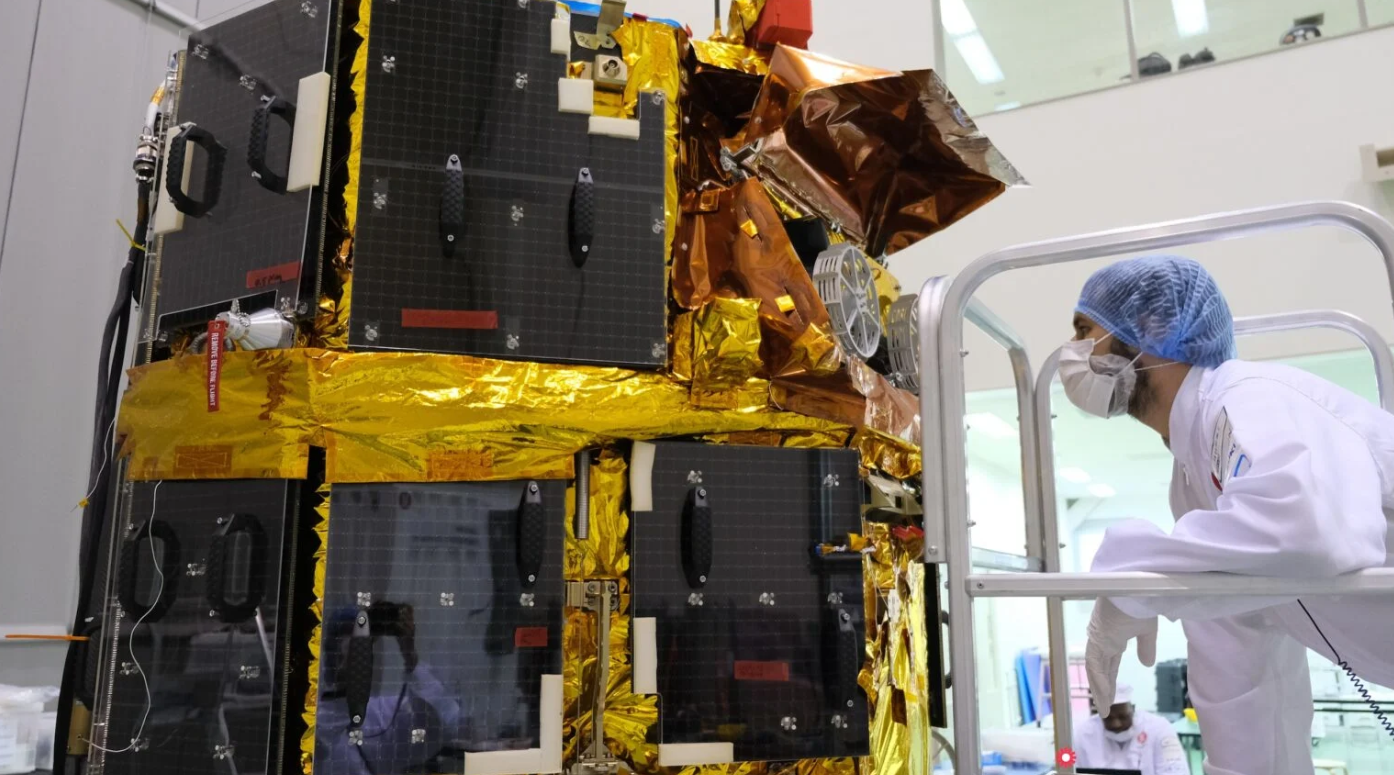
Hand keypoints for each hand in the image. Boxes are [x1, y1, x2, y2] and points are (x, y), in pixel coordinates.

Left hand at [1086, 597, 1156, 717]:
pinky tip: (1103, 693)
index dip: (1110, 681)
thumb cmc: (1141, 603)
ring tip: (1103, 708)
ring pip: (1095, 669)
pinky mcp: (1097, 637)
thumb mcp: (1148, 630)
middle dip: (1102, 690)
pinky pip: (1095, 663)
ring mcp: (1098, 638)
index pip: (1109, 664)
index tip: (1111, 697)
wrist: (1136, 589)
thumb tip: (1147, 664)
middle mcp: (1102, 639)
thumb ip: (1146, 647)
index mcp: (1113, 638)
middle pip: (1100, 670)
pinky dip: (1099, 679)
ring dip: (1099, 689)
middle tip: (1104, 708)